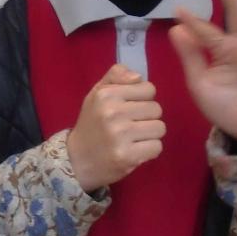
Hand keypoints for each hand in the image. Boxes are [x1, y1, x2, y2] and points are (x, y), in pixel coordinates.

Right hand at [66, 63, 164, 191]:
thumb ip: (116, 75)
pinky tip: (135, 150)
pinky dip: (149, 150)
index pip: (149, 89)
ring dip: (150, 134)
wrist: (77, 160)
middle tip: (131, 125)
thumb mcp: (97, 93)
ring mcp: (120, 135)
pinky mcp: (127, 156)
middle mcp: (113, 113)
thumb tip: (138, 76)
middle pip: (156, 109)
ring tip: (134, 138)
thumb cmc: (92, 124)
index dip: (143, 99)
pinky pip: (157, 147)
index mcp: (106, 95)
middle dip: (147, 117)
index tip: (130, 108)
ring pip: (159, 128)